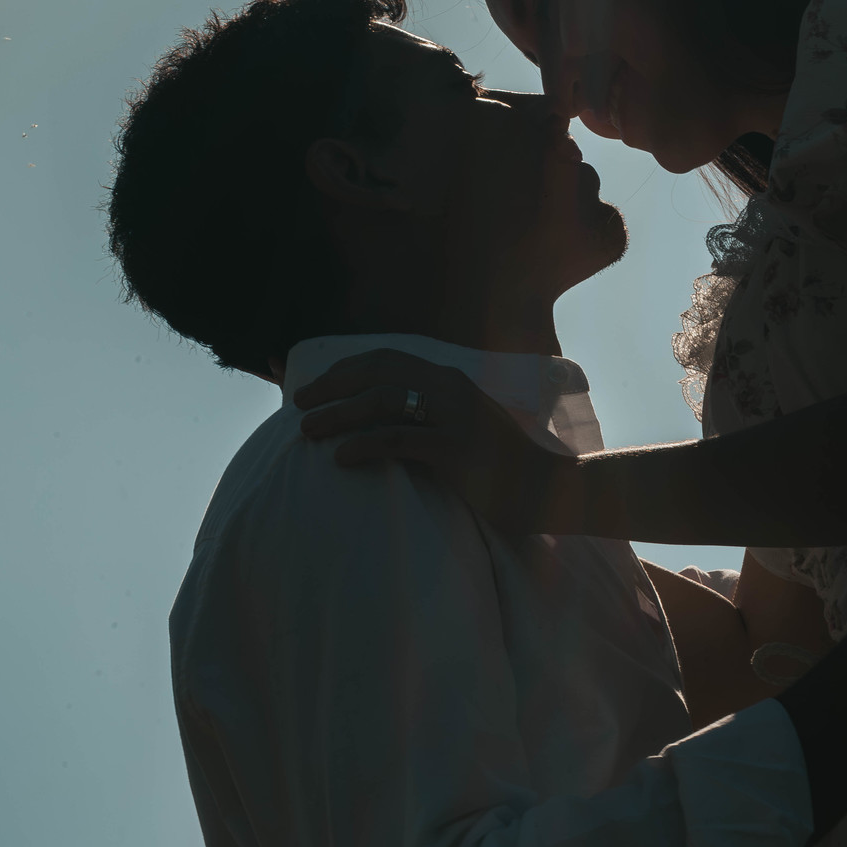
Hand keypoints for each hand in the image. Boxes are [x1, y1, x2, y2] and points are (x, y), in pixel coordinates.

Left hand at [295, 350, 573, 534]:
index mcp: (449, 379)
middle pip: (377, 371)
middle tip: (299, 404)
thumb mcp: (463, 426)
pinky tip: (340, 458)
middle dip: (332, 385)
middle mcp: (449, 387)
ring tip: (308, 431)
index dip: (345, 367)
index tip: (313, 382)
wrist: (546, 488)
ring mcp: (453, 415)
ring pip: (381, 401)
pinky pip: (397, 439)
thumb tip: (383, 417)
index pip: (386, 359)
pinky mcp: (454, 448)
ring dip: (338, 414)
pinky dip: (363, 445)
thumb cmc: (500, 464)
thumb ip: (430, 414)